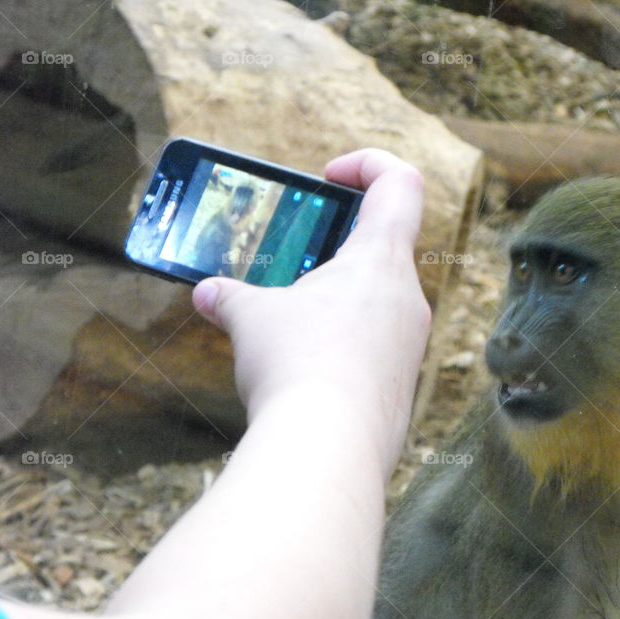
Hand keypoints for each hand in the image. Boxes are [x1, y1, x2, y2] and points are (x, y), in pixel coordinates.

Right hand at [191, 148, 430, 475]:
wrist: (329, 453)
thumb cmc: (297, 367)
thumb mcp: (251, 319)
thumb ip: (231, 298)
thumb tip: (208, 294)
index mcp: (380, 261)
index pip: (400, 184)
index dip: (368, 165)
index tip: (328, 177)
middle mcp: (409, 298)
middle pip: (385, 247)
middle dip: (336, 248)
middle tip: (294, 262)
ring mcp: (411, 346)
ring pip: (379, 303)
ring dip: (336, 302)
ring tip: (288, 322)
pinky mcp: (401, 387)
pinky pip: (376, 348)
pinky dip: (343, 345)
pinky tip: (302, 370)